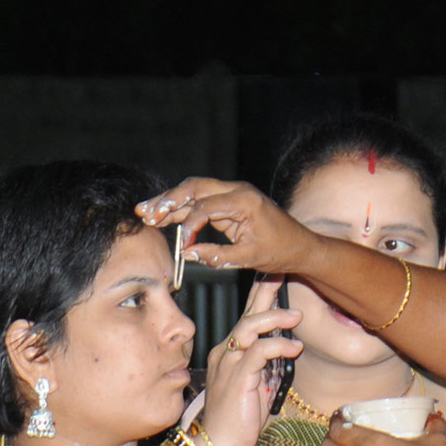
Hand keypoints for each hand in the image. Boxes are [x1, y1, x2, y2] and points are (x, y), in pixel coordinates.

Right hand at [135, 178, 322, 273]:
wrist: (300, 245)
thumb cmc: (280, 252)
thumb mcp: (250, 258)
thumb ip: (218, 256)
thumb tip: (187, 254)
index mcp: (244, 201)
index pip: (206, 206)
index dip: (189, 225)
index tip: (181, 246)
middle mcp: (237, 190)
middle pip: (194, 188)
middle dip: (168, 200)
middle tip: (145, 213)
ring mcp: (232, 193)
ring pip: (194, 191)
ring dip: (170, 202)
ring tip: (145, 213)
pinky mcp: (228, 202)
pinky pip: (201, 200)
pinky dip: (182, 208)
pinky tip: (162, 216)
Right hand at [197, 277, 301, 445]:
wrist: (218, 444)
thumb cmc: (238, 419)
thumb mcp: (258, 386)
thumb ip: (268, 367)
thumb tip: (287, 351)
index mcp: (229, 353)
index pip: (245, 319)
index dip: (260, 299)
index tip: (275, 280)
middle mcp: (226, 352)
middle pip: (245, 314)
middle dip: (264, 292)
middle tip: (281, 274)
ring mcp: (229, 363)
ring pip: (250, 327)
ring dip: (275, 318)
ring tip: (296, 316)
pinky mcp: (237, 377)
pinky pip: (258, 352)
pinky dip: (278, 345)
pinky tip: (293, 347)